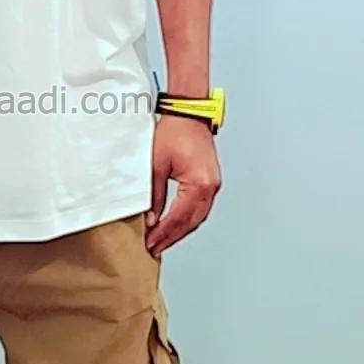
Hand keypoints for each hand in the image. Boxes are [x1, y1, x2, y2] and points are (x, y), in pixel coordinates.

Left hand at [145, 113, 221, 254]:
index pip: (179, 217)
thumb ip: (154, 196)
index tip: (152, 245)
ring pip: (197, 217)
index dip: (164, 234)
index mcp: (198, 183)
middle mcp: (210, 187)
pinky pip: (200, 208)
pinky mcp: (210, 182)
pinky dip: (188, 219)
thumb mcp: (155, 165)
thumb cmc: (174, 132)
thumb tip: (150, 219)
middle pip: (191, 222)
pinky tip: (176, 225)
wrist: (189, 114)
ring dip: (180, 231)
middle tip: (155, 248)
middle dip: (172, 237)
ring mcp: (213, 185)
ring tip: (163, 241)